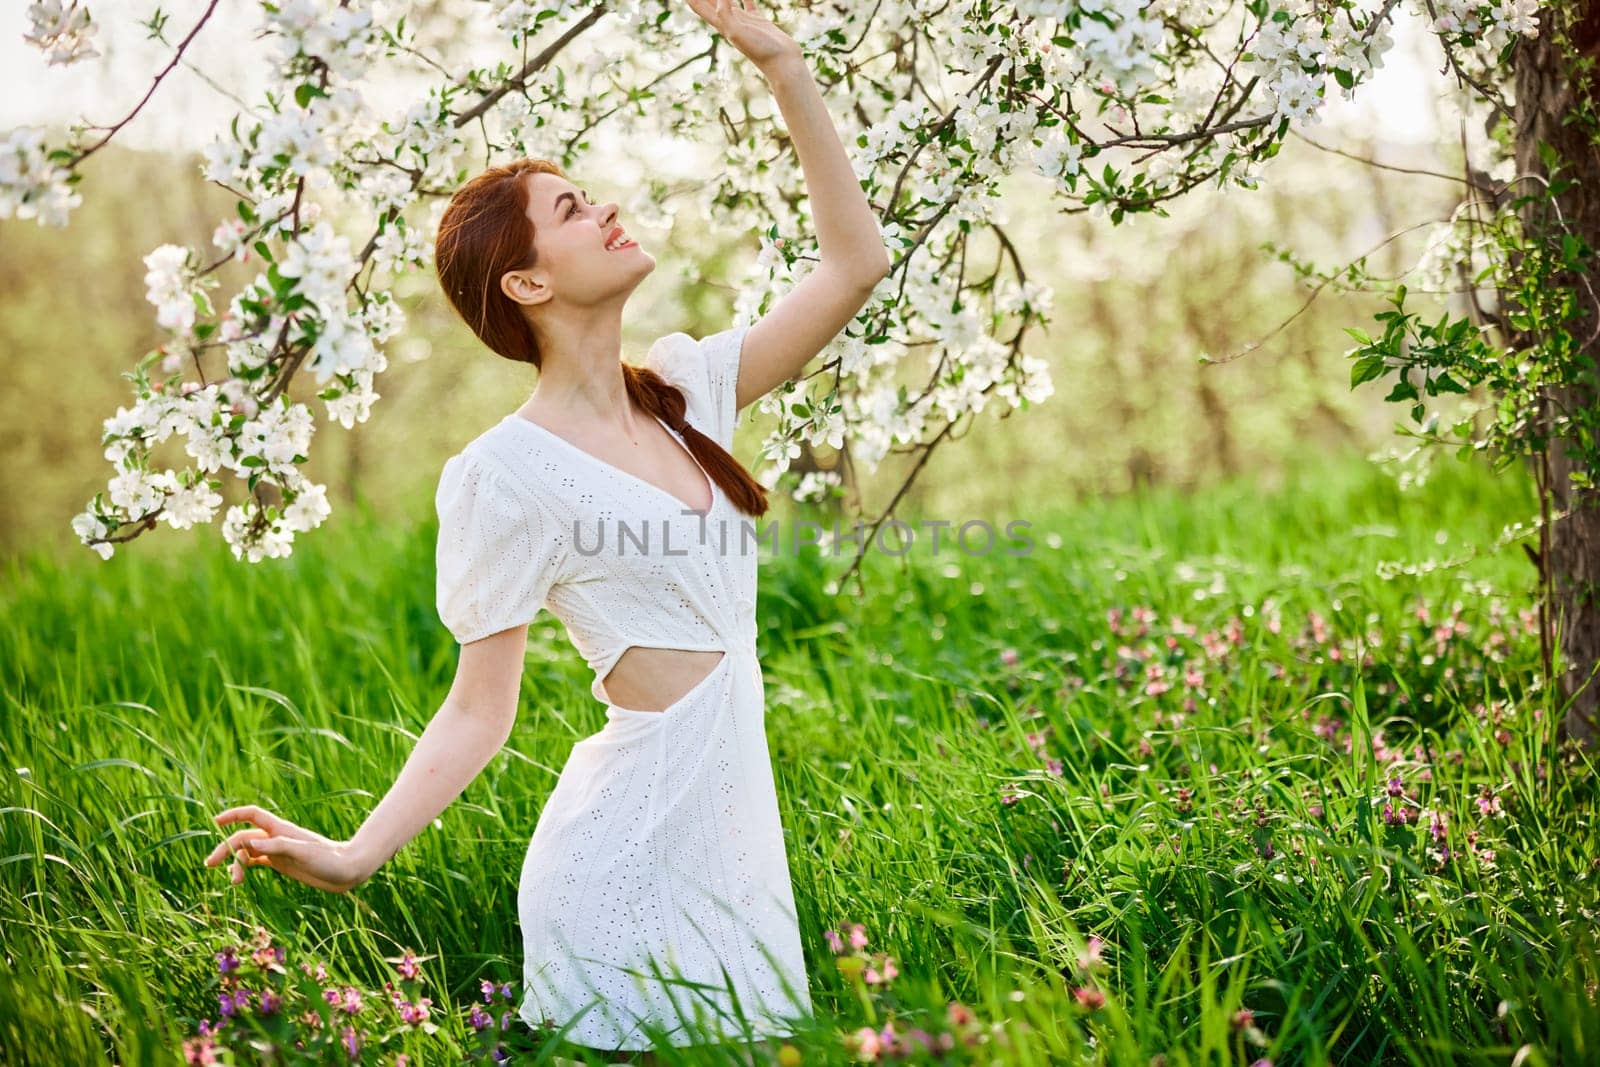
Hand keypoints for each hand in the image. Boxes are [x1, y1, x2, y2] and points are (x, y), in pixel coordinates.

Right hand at [203, 804, 368, 893]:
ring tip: (234, 882)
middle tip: (209, 865)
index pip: (251, 815)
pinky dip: (244, 867)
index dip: (232, 815)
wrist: (347, 871)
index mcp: (281, 830)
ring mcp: (278, 851)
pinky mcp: (282, 864)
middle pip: (243, 838)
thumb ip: (277, 846)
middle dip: (225, 848)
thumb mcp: (303, 853)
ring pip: (247, 852)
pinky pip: (257, 862)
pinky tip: (238, 878)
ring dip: (235, 863)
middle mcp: (277, 838)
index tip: (214, 822)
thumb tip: (249, 842)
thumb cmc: (329, 859)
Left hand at [685, 0, 801, 72]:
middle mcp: (729, 22)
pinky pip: (748, 3)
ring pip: (727, 1)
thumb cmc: (761, 50)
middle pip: (709, 3)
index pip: (699, 6)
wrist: (782, 62)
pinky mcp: (758, 20)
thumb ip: (726, 14)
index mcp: (721, 25)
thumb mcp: (738, 32)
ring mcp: (743, 21)